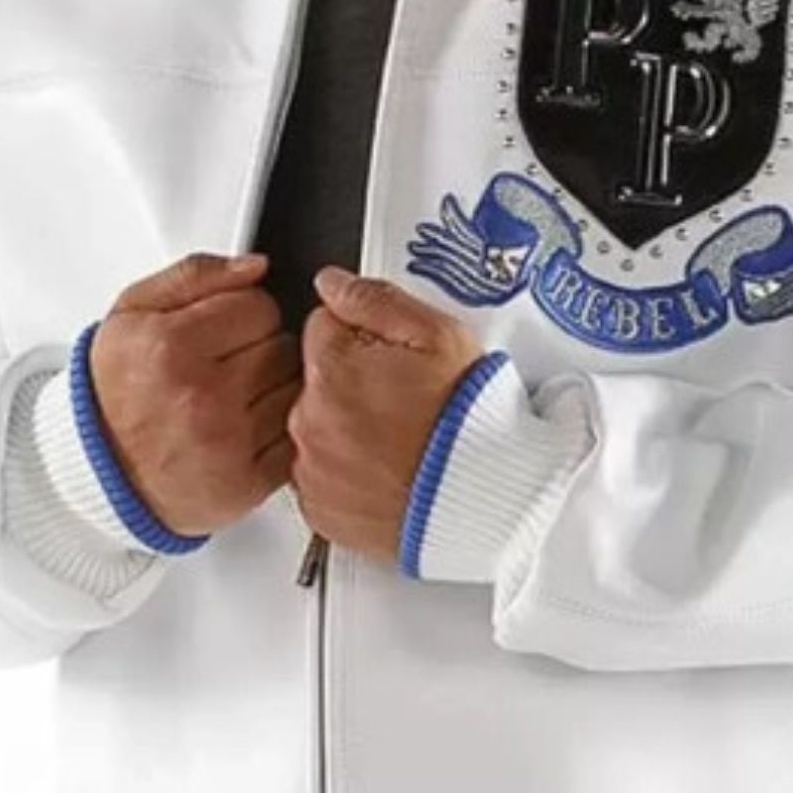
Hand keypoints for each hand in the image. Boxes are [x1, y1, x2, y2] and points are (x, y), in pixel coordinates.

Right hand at [87, 250, 301, 537]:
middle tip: (229, 363)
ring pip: (297, 390)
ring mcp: (229, 442)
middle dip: (262, 348)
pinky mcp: (249, 480)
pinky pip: (297, 437)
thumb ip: (194, 276)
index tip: (225, 328)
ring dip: (276, 388)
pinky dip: (281, 430)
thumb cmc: (115, 390)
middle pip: (283, 346)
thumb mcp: (132, 312)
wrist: (101, 470)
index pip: (260, 305)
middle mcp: (202, 396)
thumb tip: (256, 266)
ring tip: (238, 395)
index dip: (246, 312)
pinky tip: (248, 427)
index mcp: (172, 347)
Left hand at [288, 267, 486, 564]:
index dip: (362, 338)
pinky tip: (385, 472)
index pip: (323, 327)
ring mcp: (311, 468)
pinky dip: (345, 476)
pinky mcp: (319, 508)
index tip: (393, 360)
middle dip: (350, 384)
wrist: (483, 497)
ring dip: (345, 431)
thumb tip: (332, 283)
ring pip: (316, 431)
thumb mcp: (439, 336)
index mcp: (331, 368)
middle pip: (316, 381)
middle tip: (403, 402)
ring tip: (398, 441)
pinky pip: (321, 480)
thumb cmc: (467, 422)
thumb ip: (375, 300)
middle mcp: (308, 419)